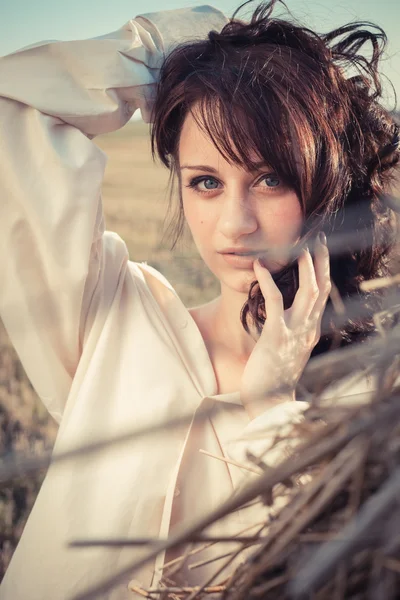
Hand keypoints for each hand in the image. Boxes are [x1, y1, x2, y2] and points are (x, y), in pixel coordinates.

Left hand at [240, 233, 330, 418]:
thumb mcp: (288, 351)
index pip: (321, 295)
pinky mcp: (276, 336)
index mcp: (310, 331)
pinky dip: (267, 281)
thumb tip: (285, 318)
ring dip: (305, 266)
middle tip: (318, 239)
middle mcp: (308, 329)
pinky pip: (276, 302)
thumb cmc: (274, 378)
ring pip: (308, 291)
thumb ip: (291, 333)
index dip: (322, 272)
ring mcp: (295, 332)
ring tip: (301, 246)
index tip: (319, 253)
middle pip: (321, 288)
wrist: (270, 403)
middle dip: (321, 262)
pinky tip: (258, 267)